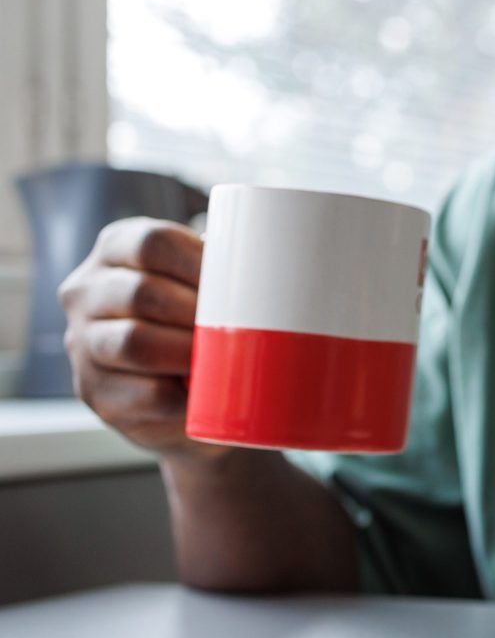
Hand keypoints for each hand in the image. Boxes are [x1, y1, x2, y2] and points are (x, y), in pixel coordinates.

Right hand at [59, 218, 223, 459]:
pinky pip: (145, 392)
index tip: (238, 283)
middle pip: (141, 292)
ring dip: (188, 351)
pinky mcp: (95, 392)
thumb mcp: (201, 282)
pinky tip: (208, 389)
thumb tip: (269, 265)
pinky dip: (186, 394)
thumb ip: (220, 268)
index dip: (199, 263)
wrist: (179, 392)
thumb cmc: (196, 320)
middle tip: (236, 326)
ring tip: (224, 356)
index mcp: (116, 249)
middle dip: (196, 312)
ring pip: (133, 343)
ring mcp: (82, 343)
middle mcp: (86, 291)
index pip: (153, 243)